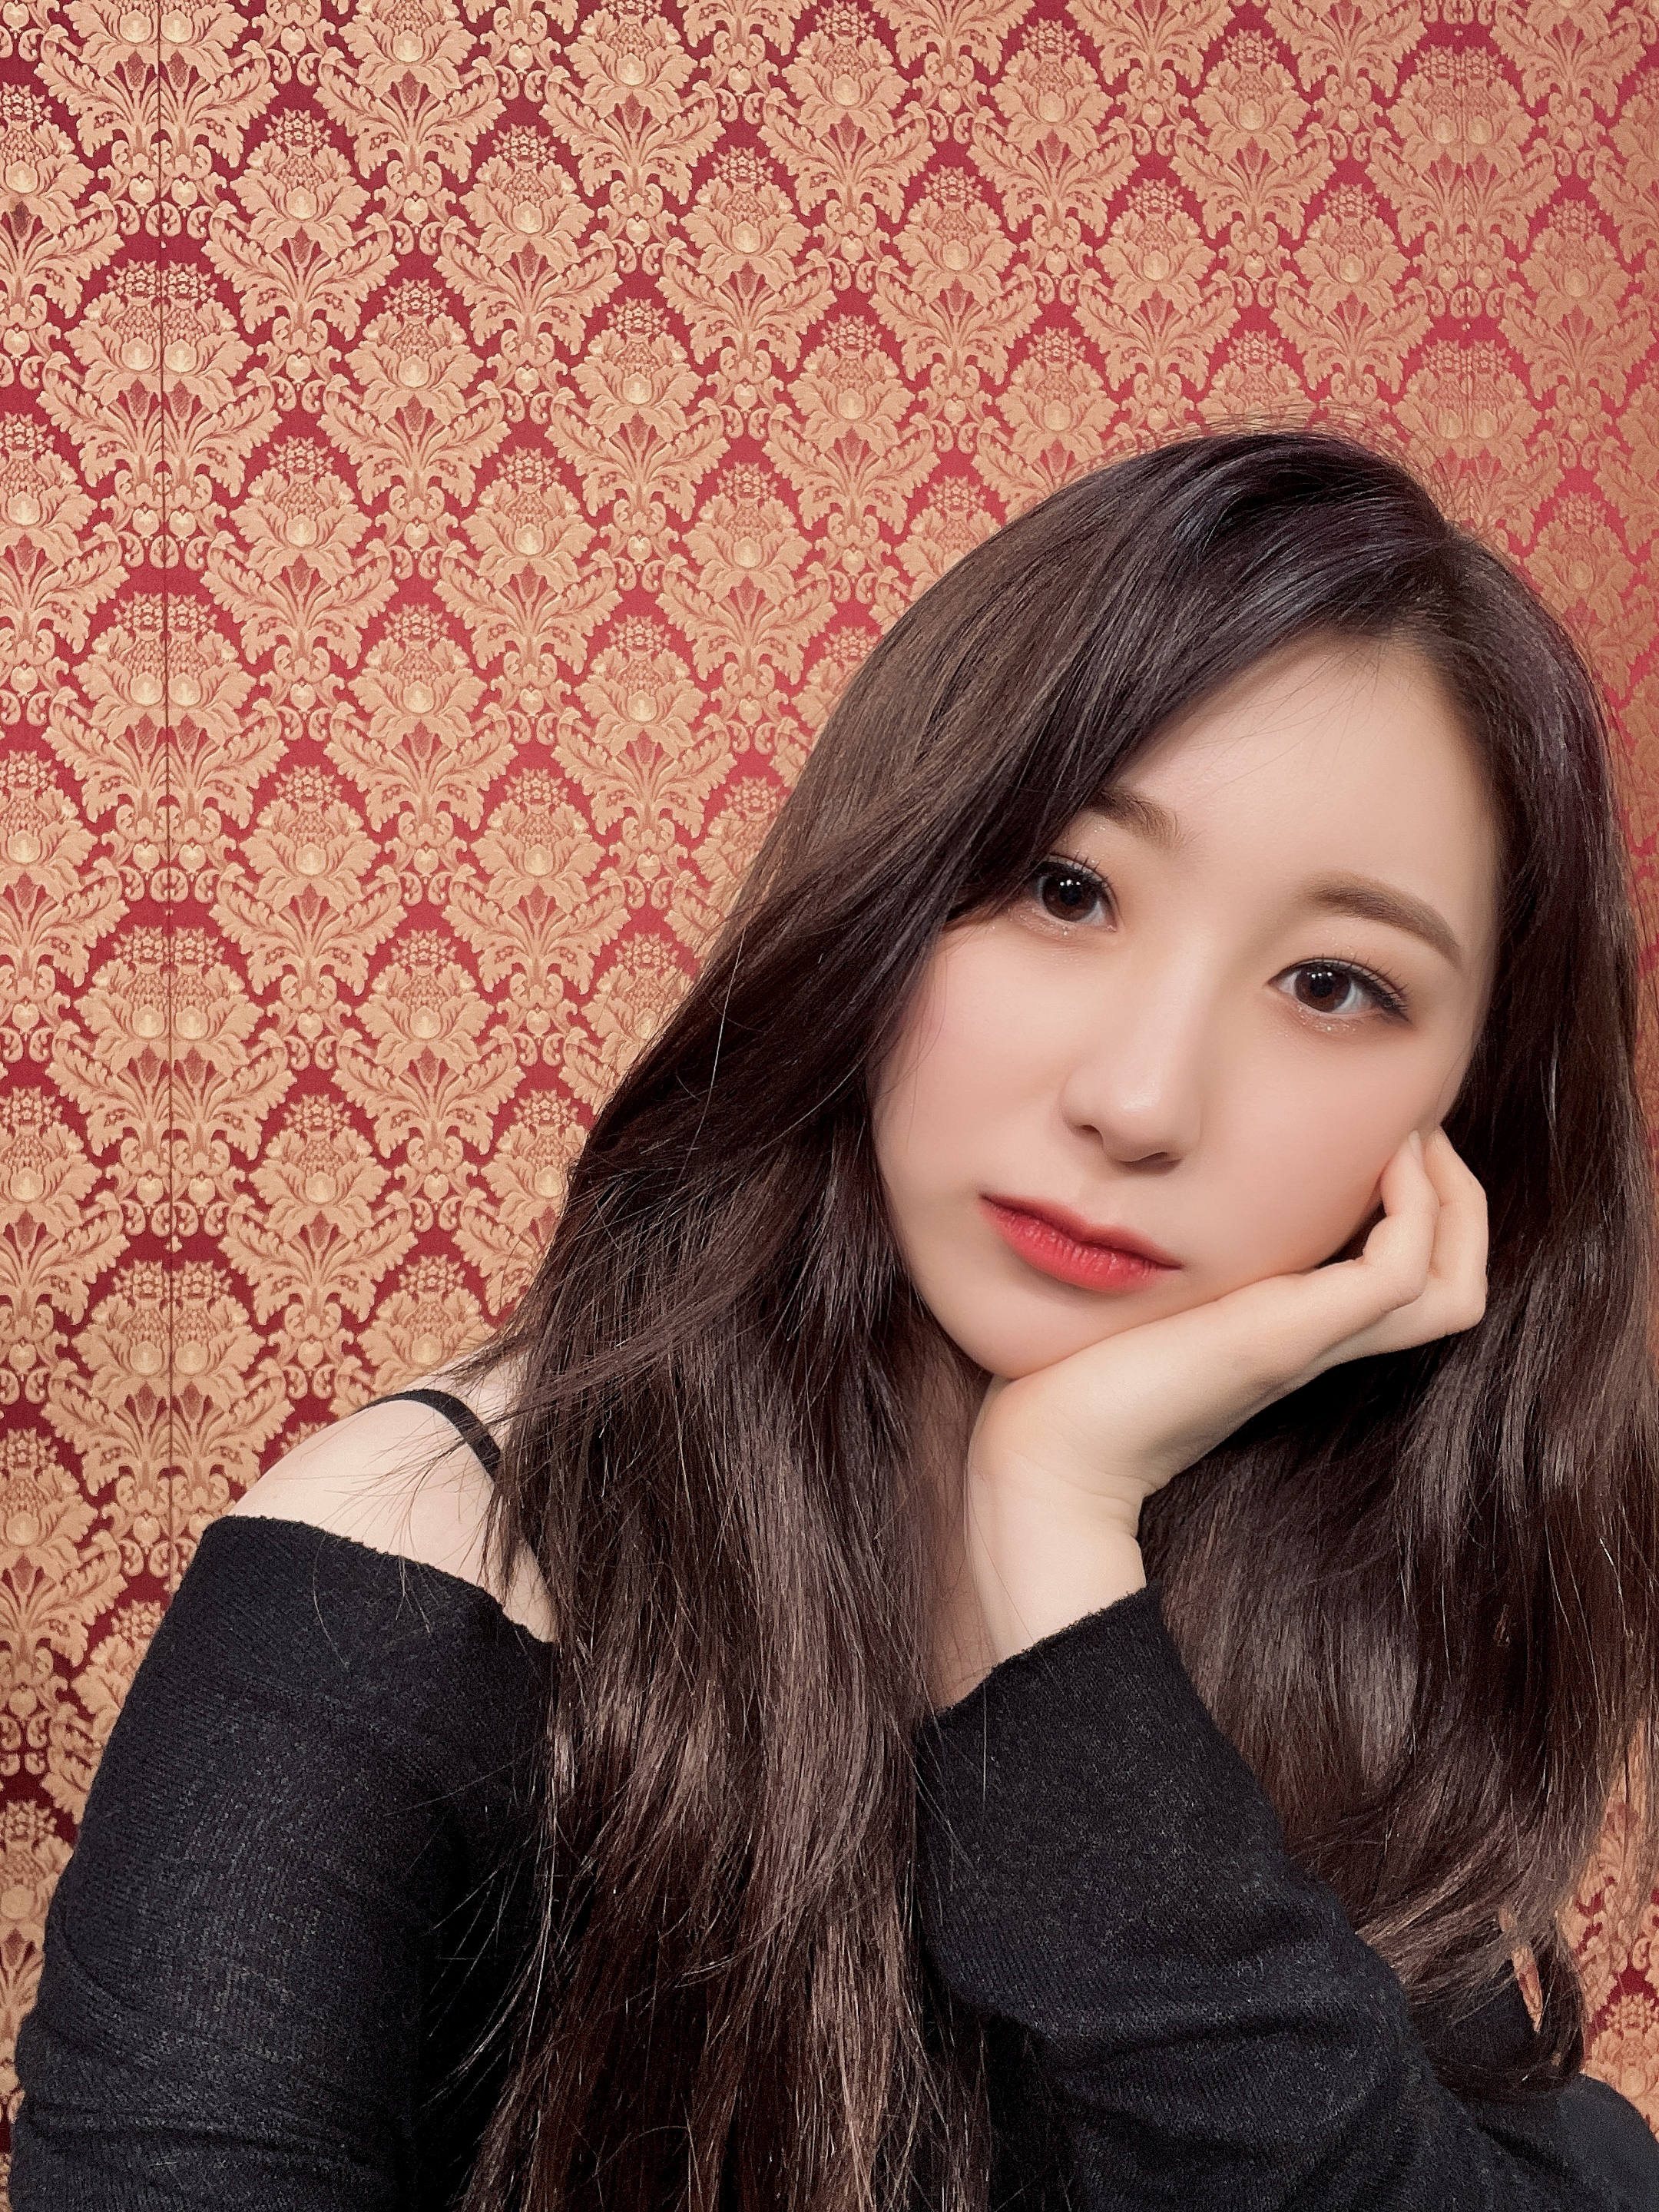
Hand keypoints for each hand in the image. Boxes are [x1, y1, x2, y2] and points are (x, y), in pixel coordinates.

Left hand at [963, 1125, 1487, 1659]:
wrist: (1049, 1453)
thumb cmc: (1077, 1371)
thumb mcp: (1150, 1290)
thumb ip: (1177, 1254)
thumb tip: (1151, 1185)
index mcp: (1294, 1332)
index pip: (1414, 1285)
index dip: (1429, 1214)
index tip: (1392, 1143)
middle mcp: (1316, 1340)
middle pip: (1456, 1288)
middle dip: (1462, 1202)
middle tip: (1424, 1133)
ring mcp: (1308, 1342)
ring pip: (1452, 1289)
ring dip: (1453, 1202)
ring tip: (1414, 1140)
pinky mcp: (1285, 1339)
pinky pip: (1397, 1275)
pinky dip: (1413, 1212)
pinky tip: (1377, 1161)